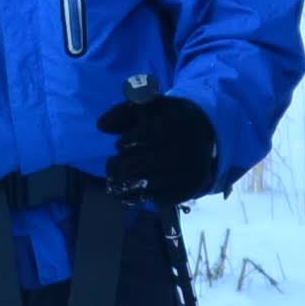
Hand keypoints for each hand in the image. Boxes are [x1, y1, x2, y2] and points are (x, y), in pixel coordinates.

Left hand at [98, 92, 224, 206]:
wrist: (203, 138)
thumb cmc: (167, 120)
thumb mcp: (149, 107)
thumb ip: (123, 111)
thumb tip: (101, 125)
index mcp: (180, 123)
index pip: (148, 134)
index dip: (128, 141)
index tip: (120, 144)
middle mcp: (189, 149)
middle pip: (144, 163)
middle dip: (120, 165)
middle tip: (111, 164)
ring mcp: (190, 173)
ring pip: (148, 184)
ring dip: (125, 183)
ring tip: (116, 177)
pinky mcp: (187, 191)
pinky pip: (156, 198)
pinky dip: (139, 195)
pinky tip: (132, 187)